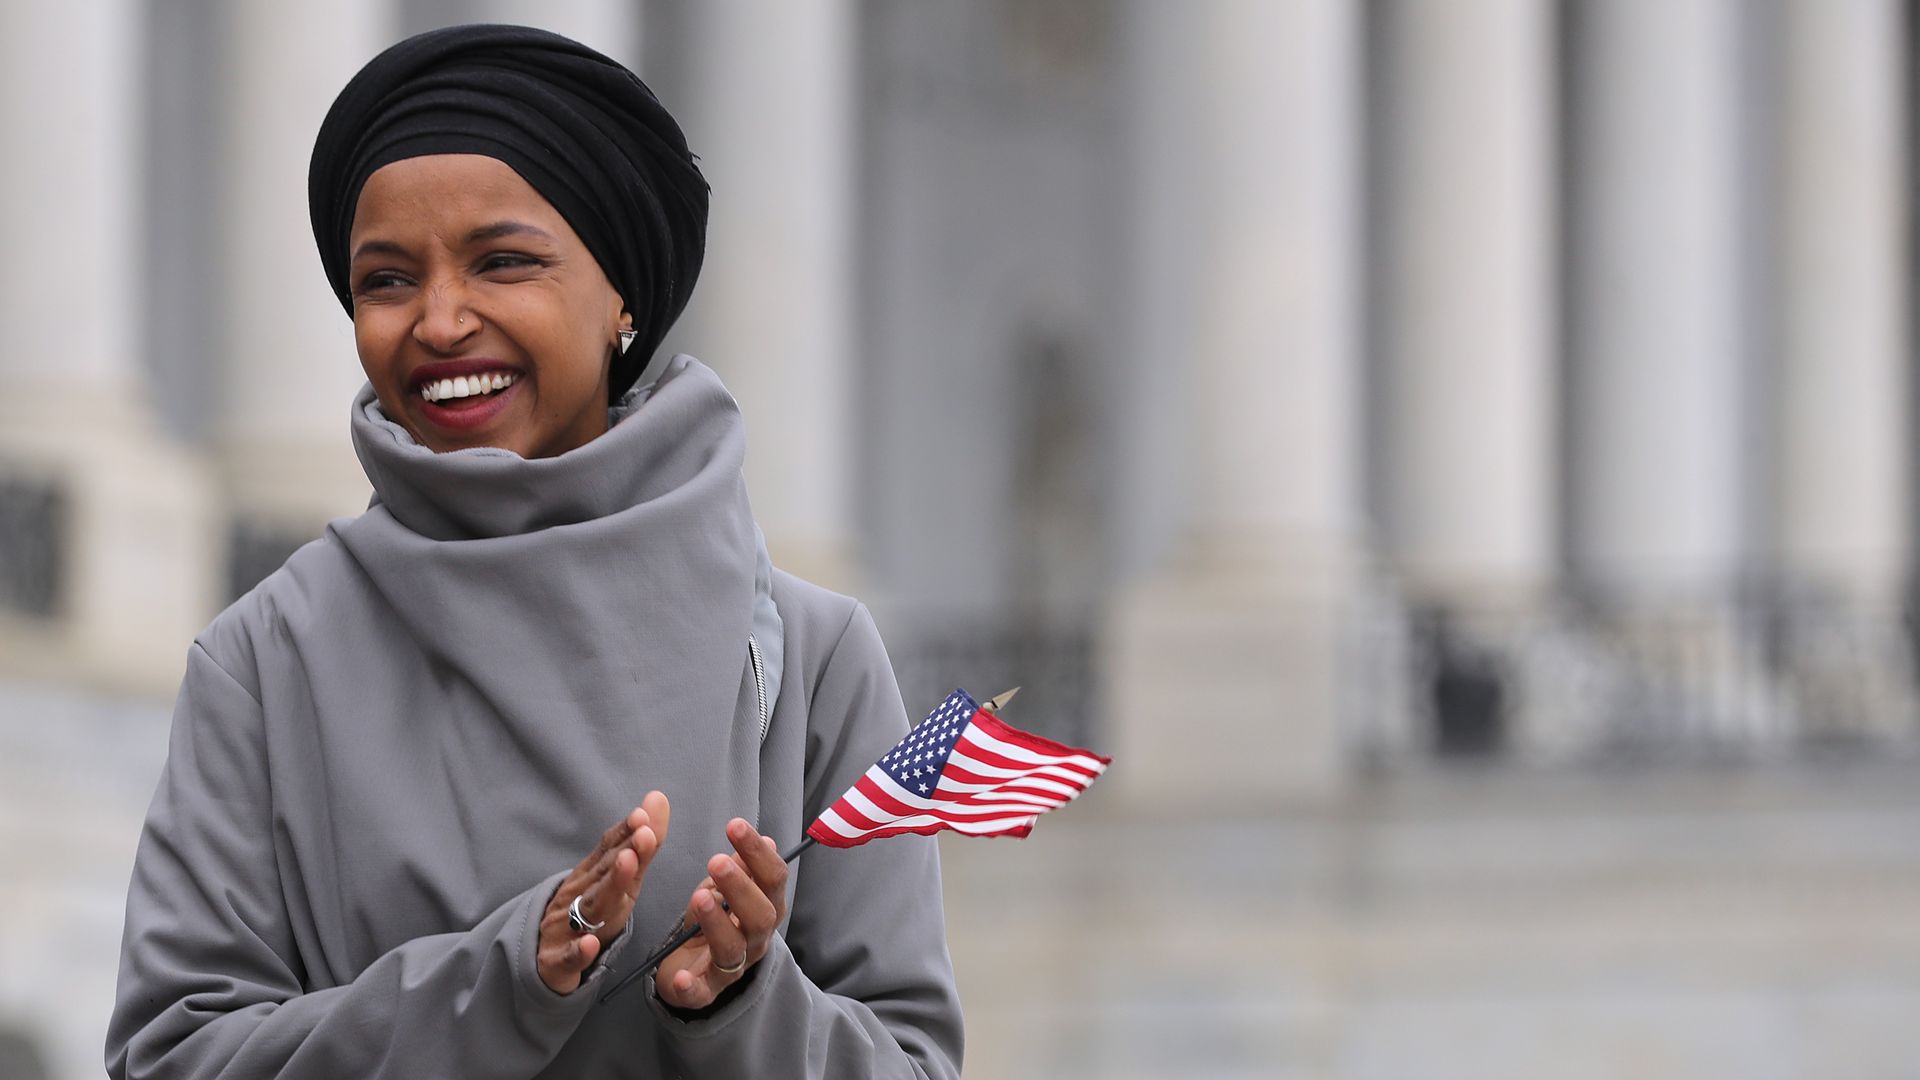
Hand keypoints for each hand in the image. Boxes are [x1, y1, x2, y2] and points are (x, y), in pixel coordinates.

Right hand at [538, 790, 670, 993]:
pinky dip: (579, 951)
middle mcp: (578, 896)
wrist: (543, 959)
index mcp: (592, 877)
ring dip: (609, 887)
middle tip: (644, 833)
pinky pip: (569, 957)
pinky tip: (590, 945)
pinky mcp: (558, 962)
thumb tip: (657, 798)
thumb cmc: (588, 912)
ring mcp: (566, 927)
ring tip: (627, 866)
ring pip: (590, 908)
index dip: (626, 833)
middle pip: (603, 874)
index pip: (609, 851)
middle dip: (624, 853)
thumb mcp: (616, 880)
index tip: (643, 815)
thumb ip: (639, 844)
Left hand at [655, 818, 788, 1008]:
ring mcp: (732, 968)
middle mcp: (756, 940)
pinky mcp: (704, 992)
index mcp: (766, 909)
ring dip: (717, 922)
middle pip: (760, 916)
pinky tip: (680, 975)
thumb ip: (743, 868)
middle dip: (740, 887)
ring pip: (733, 949)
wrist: (694, 968)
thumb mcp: (726, 889)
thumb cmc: (715, 920)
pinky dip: (690, 985)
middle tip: (715, 861)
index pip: (773, 879)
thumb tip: (767, 840)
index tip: (735, 825)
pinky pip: (700, 992)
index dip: (758, 853)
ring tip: (699, 897)